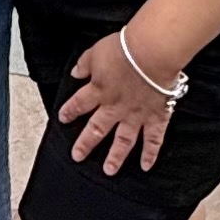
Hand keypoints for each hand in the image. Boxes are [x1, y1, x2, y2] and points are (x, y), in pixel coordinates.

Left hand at [58, 30, 180, 174]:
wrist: (151, 53)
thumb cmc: (124, 49)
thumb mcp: (96, 51)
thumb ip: (85, 64)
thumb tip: (76, 73)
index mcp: (99, 91)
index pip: (79, 104)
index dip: (70, 112)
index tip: (63, 119)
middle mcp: (115, 107)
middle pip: (96, 129)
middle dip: (86, 144)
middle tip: (78, 156)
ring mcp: (136, 115)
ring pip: (123, 141)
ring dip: (115, 157)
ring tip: (109, 170)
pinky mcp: (156, 117)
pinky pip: (153, 140)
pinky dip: (150, 154)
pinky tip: (146, 166)